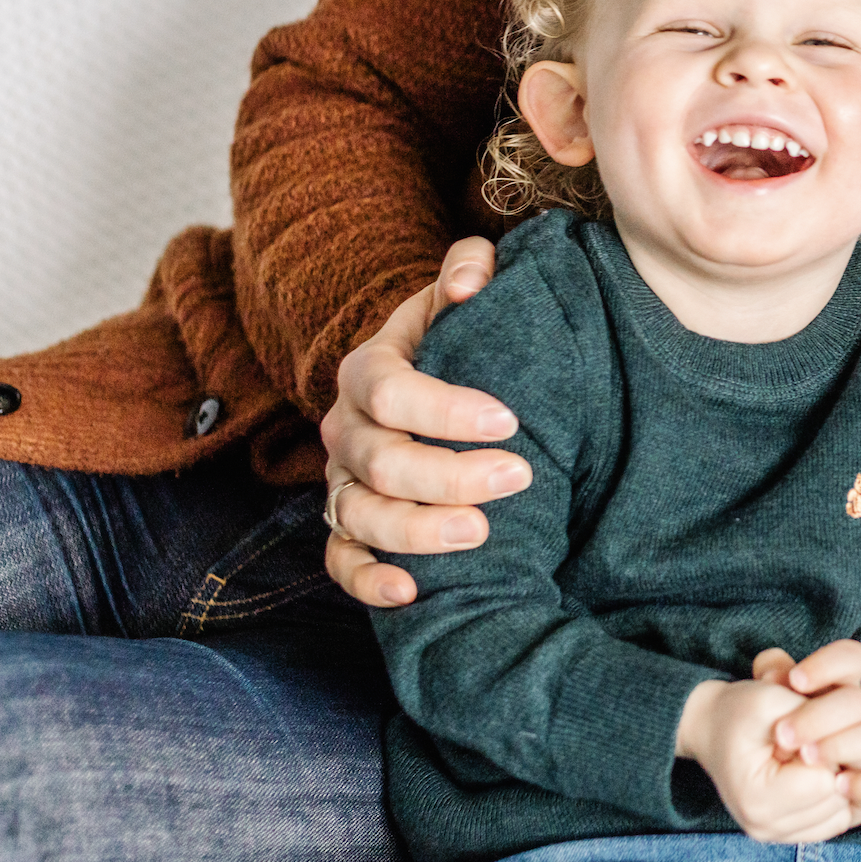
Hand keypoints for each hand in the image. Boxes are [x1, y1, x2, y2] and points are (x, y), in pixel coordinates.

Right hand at [321, 237, 531, 607]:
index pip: (389, 390)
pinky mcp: (347, 525)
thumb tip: (470, 280)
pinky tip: (412, 592)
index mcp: (367, 371)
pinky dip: (367, 581)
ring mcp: (342, 482)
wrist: (433, 383)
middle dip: (450, 475)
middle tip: (520, 477)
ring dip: (418, 532)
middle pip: (380, 461)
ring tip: (482, 535)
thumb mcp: (462, 294)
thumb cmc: (459, 340)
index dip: (444, 408)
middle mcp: (345, 430)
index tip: (509, 419)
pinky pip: (340, 561)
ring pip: (359, 516)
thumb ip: (470, 269)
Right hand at [679, 646, 860, 842]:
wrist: (712, 730)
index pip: (828, 780)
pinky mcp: (795, 836)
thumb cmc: (741, 711)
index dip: (828, 746)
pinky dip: (837, 796)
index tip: (802, 731)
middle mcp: (768, 829)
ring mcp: (780, 837)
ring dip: (839, 779)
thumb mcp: (769, 699)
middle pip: (841, 799)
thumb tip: (847, 764)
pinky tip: (816, 773)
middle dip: (837, 762)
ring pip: (846, 812)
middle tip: (808, 741)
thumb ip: (812, 725)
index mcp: (757, 799)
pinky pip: (839, 820)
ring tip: (810, 756)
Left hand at [750, 643, 860, 780]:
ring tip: (807, 758)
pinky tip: (839, 786)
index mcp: (835, 685)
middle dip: (822, 717)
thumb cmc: (745, 731)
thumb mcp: (750, 710)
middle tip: (784, 736)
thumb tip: (805, 728)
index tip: (794, 681)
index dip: (829, 666)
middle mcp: (855, 717)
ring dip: (843, 744)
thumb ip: (778, 700)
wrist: (735, 770)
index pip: (853, 659)